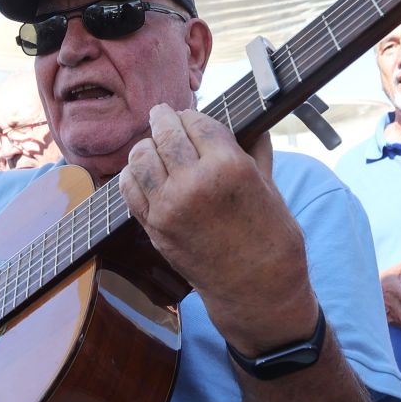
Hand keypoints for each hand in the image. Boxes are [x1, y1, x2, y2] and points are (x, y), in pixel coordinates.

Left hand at [120, 106, 316, 353]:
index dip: (190, 114)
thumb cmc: (271, 237)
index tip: (186, 113)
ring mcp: (169, 206)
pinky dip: (132, 174)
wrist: (256, 288)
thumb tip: (251, 124)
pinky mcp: (154, 227)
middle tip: (162, 114)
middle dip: (163, 119)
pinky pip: (129, 188)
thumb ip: (255, 150)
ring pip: (141, 156)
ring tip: (153, 143)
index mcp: (229, 166)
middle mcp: (195, 182)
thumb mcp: (270, 186)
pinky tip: (142, 171)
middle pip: (165, 133)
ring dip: (146, 145)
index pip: (197, 122)